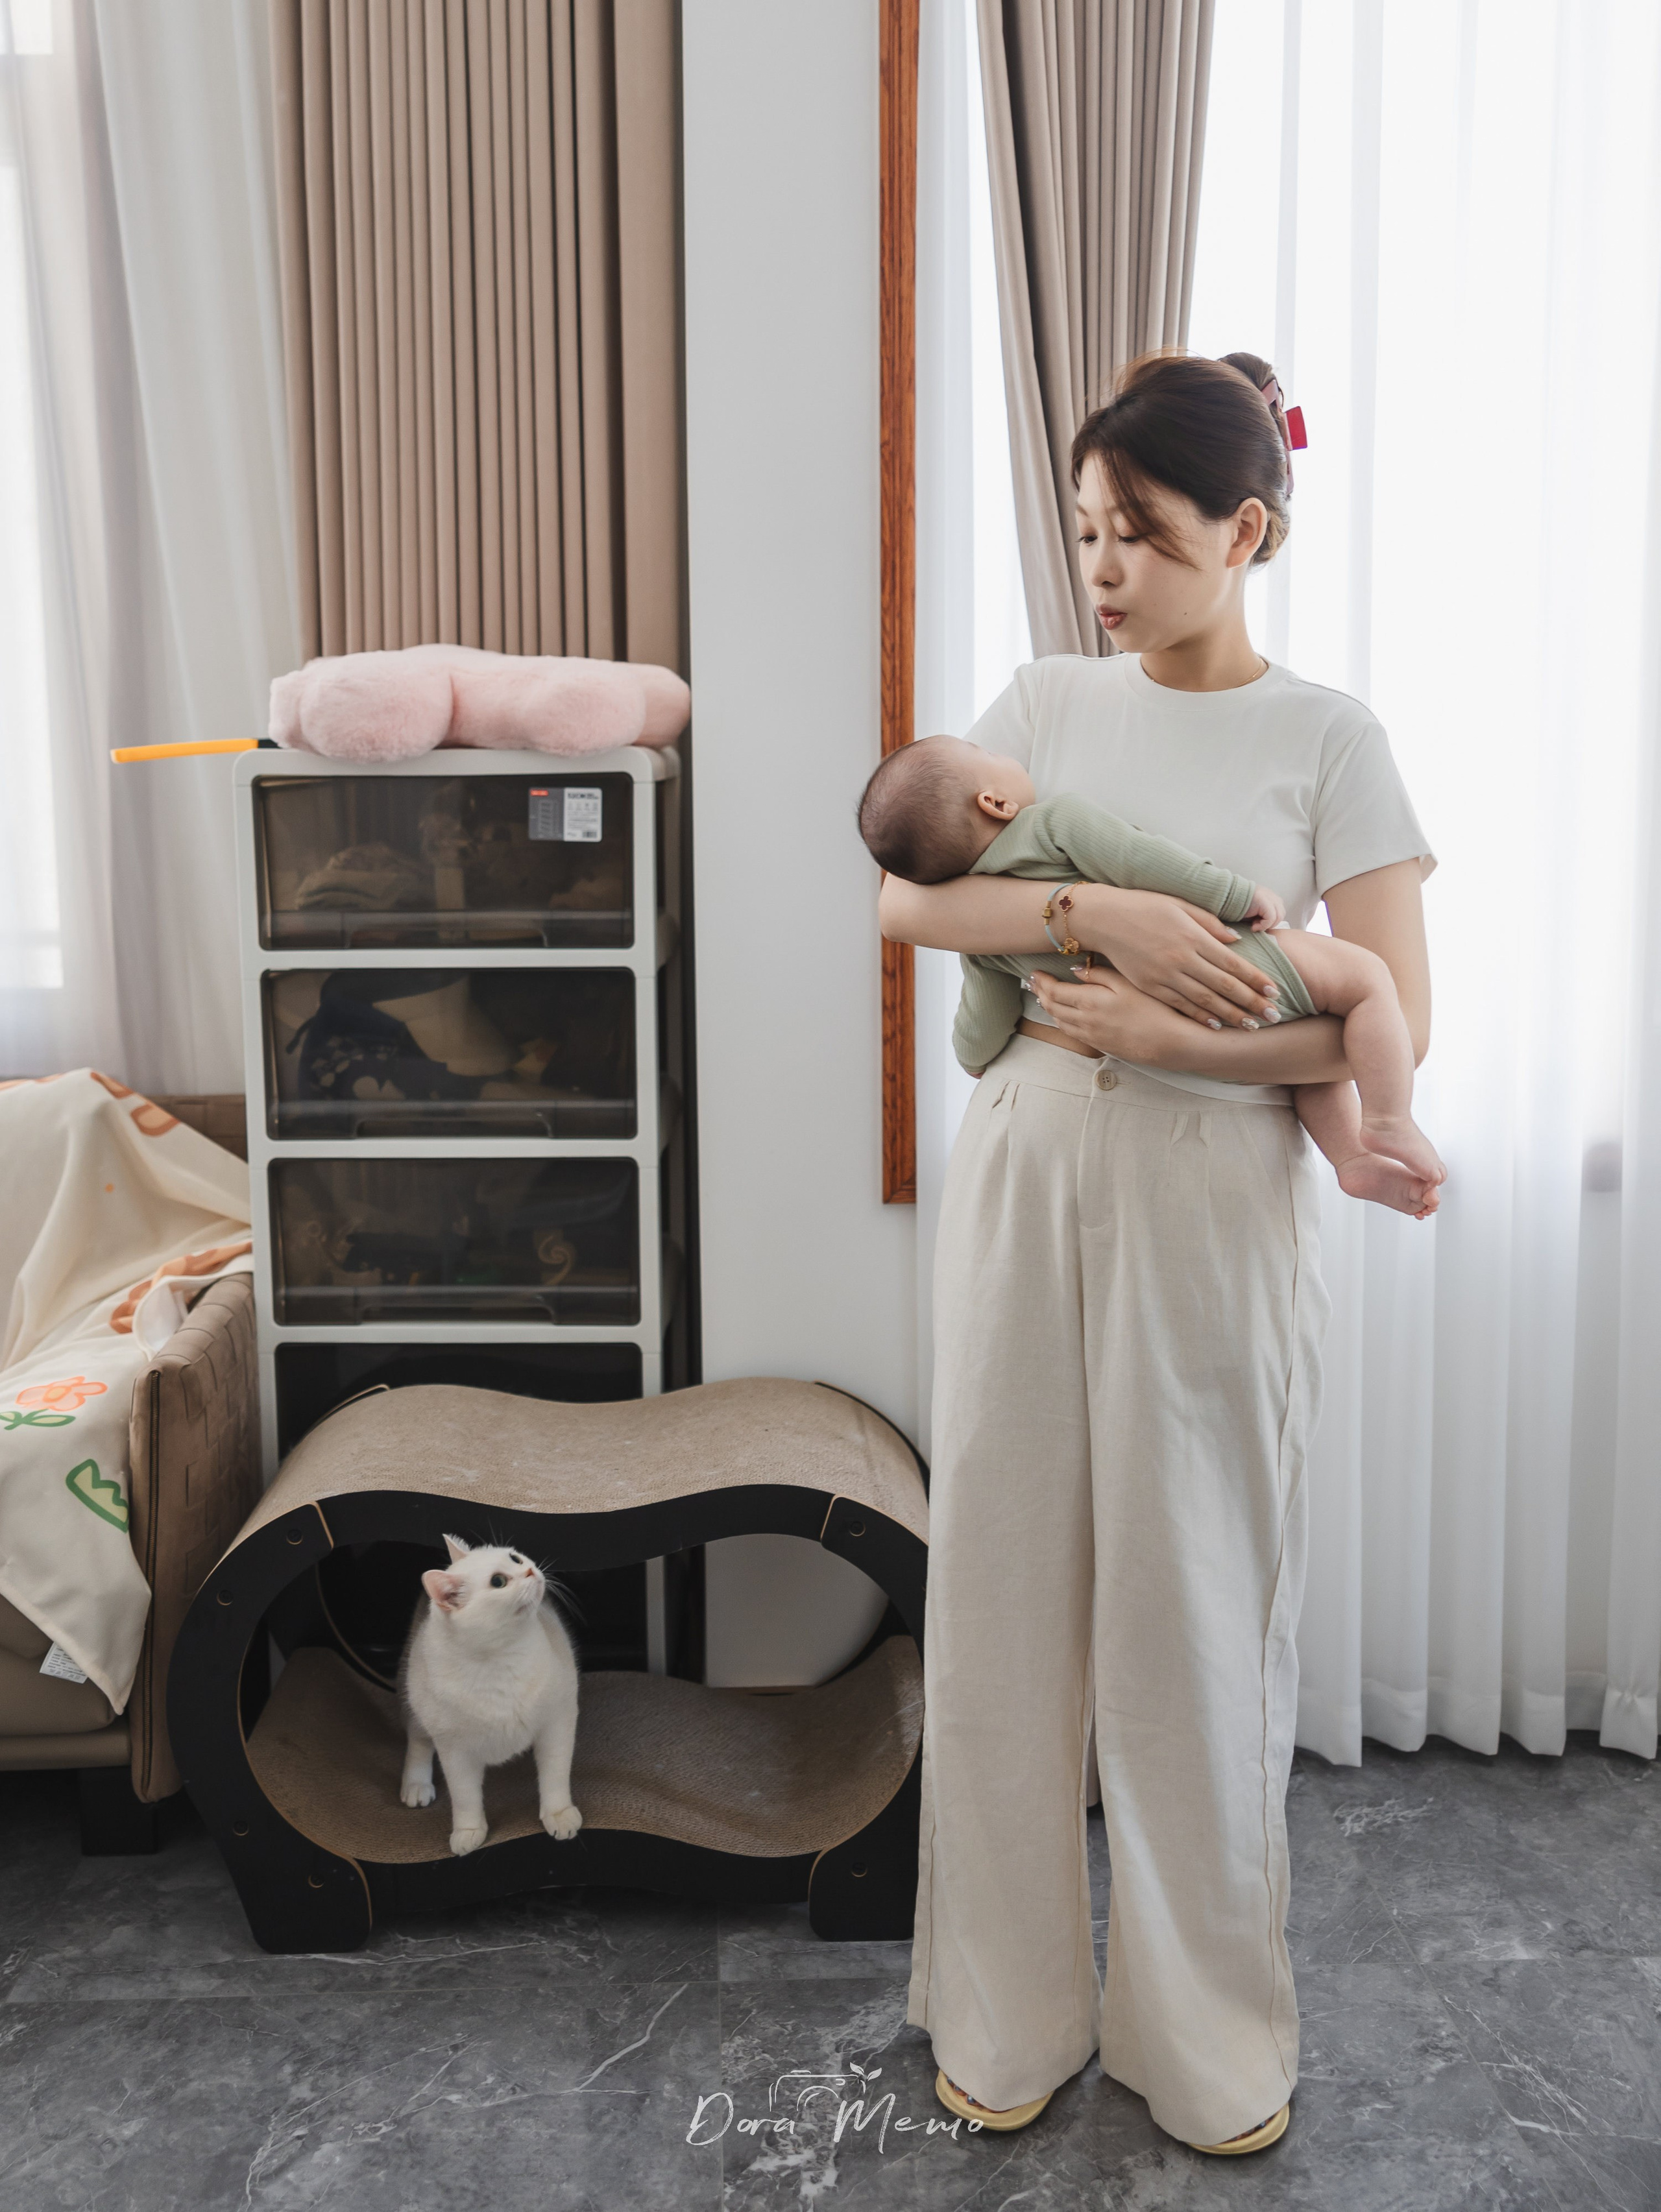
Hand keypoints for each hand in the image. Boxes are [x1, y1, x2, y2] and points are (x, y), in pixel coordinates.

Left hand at [1027, 964, 1181, 1060]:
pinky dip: (1061, 1022)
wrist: (1170, 1042)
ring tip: (1042, 997)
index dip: (1042, 982)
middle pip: (1053, 1007)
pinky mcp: (1100, 1045)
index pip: (1055, 991)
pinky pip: (1072, 1033)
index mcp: (1089, 1002)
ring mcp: (1091, 1035)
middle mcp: (1085, 1021)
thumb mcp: (1127, 983)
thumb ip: (1099, 974)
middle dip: (1040, 993)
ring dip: (1048, 1009)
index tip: (1034, 973)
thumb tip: (1074, 970)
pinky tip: (1062, 1017)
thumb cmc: (1154, 1008)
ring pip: (1060, 1022)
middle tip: (1032, 983)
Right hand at [1068, 885, 1279, 1026]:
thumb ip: (1210, 923)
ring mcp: (1165, 976)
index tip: (1275, 991)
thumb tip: (1236, 940)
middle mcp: (1182, 959)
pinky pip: (1180, 1005)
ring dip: (1231, 1015)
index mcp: (1193, 937)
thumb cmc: (1144, 906)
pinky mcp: (1150, 986)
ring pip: (1205, 1001)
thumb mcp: (1180, 905)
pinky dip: (1199, 1016)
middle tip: (1273, 1016)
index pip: (1233, 963)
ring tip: (1252, 1025)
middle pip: (1224, 987)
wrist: (1104, 918)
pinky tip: (1216, 1025)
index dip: (1256, 980)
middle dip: (1251, 1003)